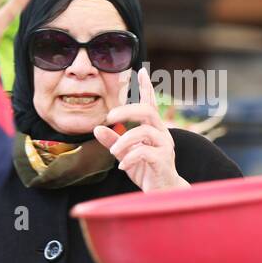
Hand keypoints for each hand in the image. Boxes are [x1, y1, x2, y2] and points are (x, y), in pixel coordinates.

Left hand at [93, 66, 188, 192]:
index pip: (151, 103)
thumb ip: (113, 141)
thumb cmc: (146, 171)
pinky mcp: (163, 160)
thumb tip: (97, 128)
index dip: (146, 87)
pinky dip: (129, 158)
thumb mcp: (125, 154)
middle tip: (109, 117)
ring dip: (124, 140)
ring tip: (114, 152)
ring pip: (143, 132)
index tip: (141, 70)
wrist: (163, 193)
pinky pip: (144, 153)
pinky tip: (122, 167)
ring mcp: (165, 146)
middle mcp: (162, 133)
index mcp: (154, 129)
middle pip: (148, 111)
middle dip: (127, 110)